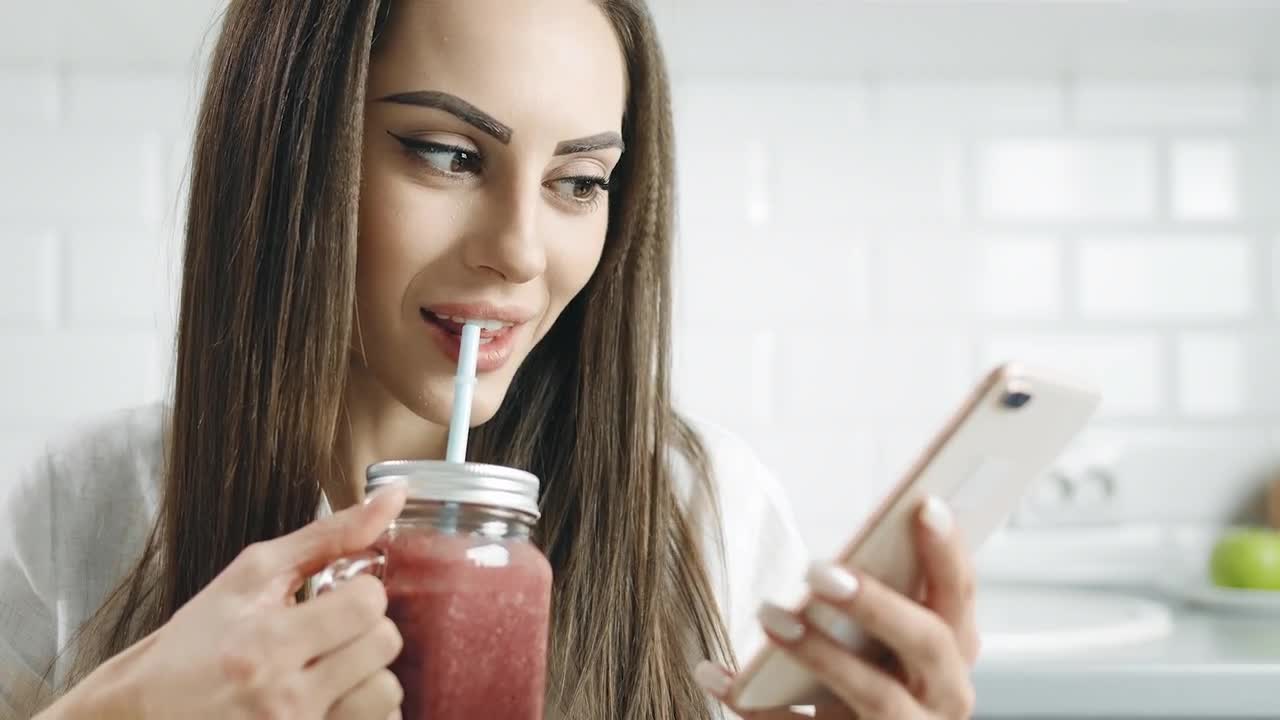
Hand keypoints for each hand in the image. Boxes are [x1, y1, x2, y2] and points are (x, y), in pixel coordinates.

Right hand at [43, 483, 409, 719]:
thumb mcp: (253, 575)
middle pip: (384, 646)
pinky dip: (367, 710)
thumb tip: (393, 497)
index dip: (362, 591)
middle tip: (338, 630)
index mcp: (266, 642)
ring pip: (387, 694)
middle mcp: (283, 697)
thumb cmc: (197, 641)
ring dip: (371, 673)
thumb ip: (328, 535)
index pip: (367, 604)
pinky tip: (338, 697)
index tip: (342, 595)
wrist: (146, 713)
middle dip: (368, 628)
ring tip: (338, 666)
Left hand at [697, 496, 979, 718]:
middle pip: (927, 643)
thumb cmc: (866, 671)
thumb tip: (837, 551)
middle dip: (877, 603)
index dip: (948, 552)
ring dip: (820, 652)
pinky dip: (755, 706)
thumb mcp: (884, 639)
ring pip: (875, 695)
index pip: (960, 596)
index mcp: (953, 651)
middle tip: (818, 569)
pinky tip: (714, 672)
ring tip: (770, 614)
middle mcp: (943, 696)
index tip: (924, 504)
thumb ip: (879, 597)